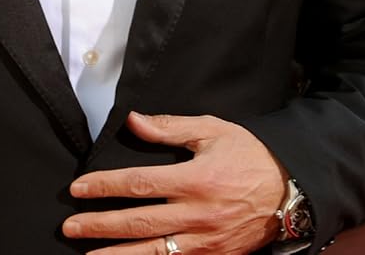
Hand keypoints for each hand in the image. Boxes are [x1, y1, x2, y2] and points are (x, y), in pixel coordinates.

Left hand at [62, 112, 285, 254]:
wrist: (293, 189)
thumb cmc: (250, 155)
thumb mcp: (212, 130)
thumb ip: (169, 128)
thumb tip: (133, 122)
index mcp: (194, 180)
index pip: (137, 184)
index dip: (104, 187)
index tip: (77, 189)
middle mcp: (198, 215)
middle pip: (139, 223)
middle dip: (100, 226)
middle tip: (70, 227)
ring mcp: (207, 241)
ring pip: (155, 252)